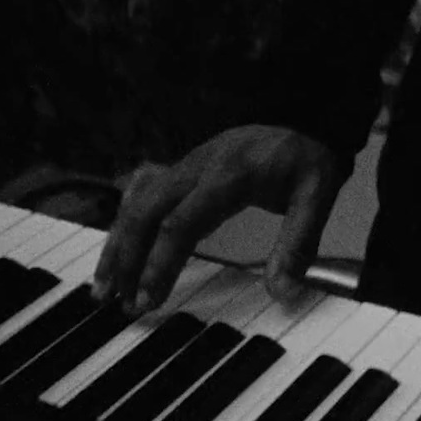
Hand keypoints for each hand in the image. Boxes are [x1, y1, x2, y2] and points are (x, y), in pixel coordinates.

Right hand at [92, 125, 350, 314]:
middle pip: (144, 211)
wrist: (303, 118)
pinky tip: (115, 250)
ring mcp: (184, 166)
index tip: (147, 299)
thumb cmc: (306, 160)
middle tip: (118, 302)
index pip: (180, 223)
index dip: (159, 263)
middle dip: (125, 258)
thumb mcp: (317, 197)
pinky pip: (141, 194)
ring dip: (117, 245)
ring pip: (135, 202)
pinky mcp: (181, 170)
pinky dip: (124, 223)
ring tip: (104, 287)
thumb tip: (282, 293)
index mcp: (228, 174)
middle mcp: (196, 167)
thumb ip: (298, 245)